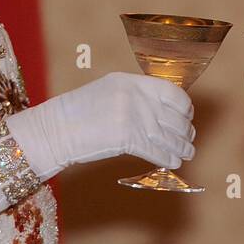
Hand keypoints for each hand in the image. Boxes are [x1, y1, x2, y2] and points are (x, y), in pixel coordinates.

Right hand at [10, 72, 195, 178]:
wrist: (55, 129)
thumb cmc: (78, 114)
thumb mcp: (108, 92)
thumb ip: (135, 96)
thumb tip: (160, 110)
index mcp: (131, 82)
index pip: (172, 92)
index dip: (184, 107)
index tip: (187, 116)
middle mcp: (135, 97)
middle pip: (173, 116)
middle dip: (185, 131)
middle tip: (188, 139)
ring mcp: (132, 117)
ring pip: (169, 137)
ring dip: (181, 147)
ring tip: (186, 153)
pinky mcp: (127, 139)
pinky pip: (157, 151)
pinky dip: (168, 158)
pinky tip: (173, 162)